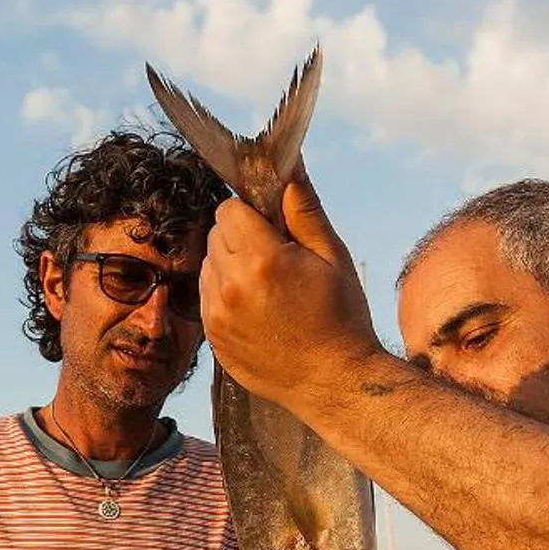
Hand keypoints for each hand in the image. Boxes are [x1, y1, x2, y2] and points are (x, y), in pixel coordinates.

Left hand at [200, 164, 384, 410]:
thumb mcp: (333, 257)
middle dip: (241, 236)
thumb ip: (304, 209)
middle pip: (216, 233)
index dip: (253, 213)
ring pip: (208, 264)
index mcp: (261, 260)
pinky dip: (226, 294)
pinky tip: (259, 310)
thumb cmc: (341, 319)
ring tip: (268, 288)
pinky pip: (207, 296)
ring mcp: (215, 314)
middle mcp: (229, 286)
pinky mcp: (212, 337)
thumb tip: (289, 165)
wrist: (334, 384)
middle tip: (276, 259)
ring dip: (230, 265)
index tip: (275, 229)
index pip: (229, 209)